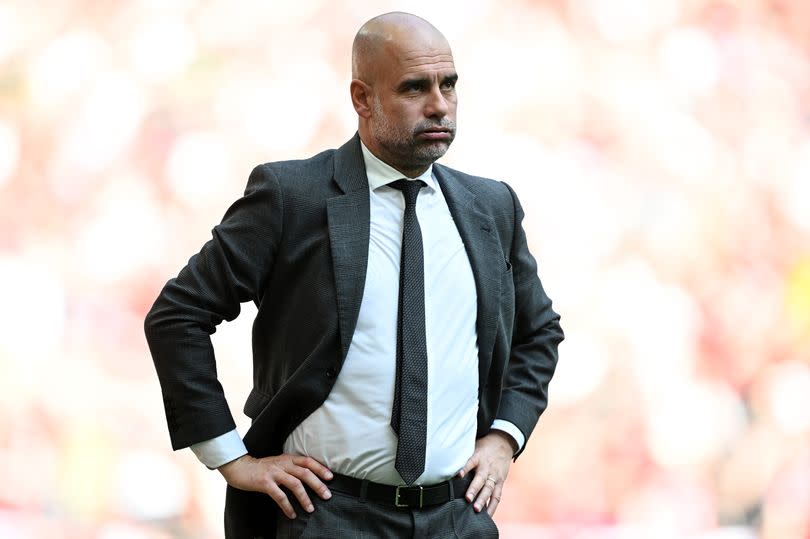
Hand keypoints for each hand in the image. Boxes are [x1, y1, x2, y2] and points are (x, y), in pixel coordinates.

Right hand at [218, 454, 332, 518]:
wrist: (240, 467)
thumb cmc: (262, 467)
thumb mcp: (279, 463)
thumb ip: (291, 467)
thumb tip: (308, 477)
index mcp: (288, 459)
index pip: (308, 461)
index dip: (320, 468)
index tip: (330, 477)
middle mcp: (283, 464)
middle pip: (305, 473)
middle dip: (318, 485)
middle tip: (327, 495)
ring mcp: (274, 473)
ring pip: (295, 484)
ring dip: (305, 498)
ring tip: (311, 509)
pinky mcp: (265, 483)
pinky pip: (279, 496)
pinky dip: (287, 506)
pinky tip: (292, 514)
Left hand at [458, 431, 515, 515]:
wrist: (503, 443)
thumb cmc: (484, 447)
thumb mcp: (473, 447)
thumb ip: (463, 456)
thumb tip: (445, 462)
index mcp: (478, 457)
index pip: (470, 463)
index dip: (464, 468)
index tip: (458, 475)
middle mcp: (487, 468)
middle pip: (481, 479)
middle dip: (474, 490)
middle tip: (467, 499)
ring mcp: (495, 476)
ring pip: (490, 489)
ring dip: (483, 500)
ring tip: (476, 510)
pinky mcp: (501, 482)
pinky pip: (497, 496)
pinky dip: (493, 506)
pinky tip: (488, 515)